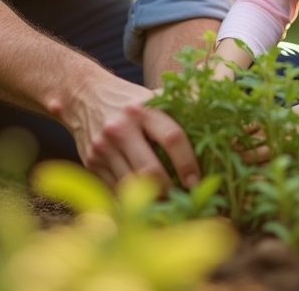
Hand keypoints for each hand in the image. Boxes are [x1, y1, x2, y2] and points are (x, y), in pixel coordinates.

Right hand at [63, 73, 200, 191]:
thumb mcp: (151, 97)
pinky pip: (115, 188)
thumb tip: (214, 121)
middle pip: (150, 169)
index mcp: (143, 109)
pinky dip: (130, 197)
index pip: (172, 138)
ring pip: (132, 184)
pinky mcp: (91, 161)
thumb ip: (177, 111)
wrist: (84, 94)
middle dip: (169, 190)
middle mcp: (121, 127)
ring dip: (150, 199)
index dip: (188, 164)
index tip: (196, 181)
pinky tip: (142, 200)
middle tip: (182, 199)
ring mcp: (103, 146)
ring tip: (166, 204)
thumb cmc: (128, 100)